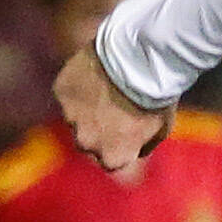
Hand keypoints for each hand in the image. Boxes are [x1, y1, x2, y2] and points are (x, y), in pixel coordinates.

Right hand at [54, 43, 171, 176]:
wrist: (138, 61)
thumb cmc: (156, 96)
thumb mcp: (161, 129)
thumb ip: (143, 146)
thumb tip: (135, 151)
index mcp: (112, 158)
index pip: (111, 160)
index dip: (119, 143)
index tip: (127, 127)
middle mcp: (87, 144)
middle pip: (89, 141)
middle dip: (98, 128)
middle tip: (114, 104)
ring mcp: (70, 118)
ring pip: (75, 117)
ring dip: (87, 106)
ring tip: (106, 85)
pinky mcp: (61, 92)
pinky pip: (68, 92)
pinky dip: (78, 85)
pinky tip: (94, 72)